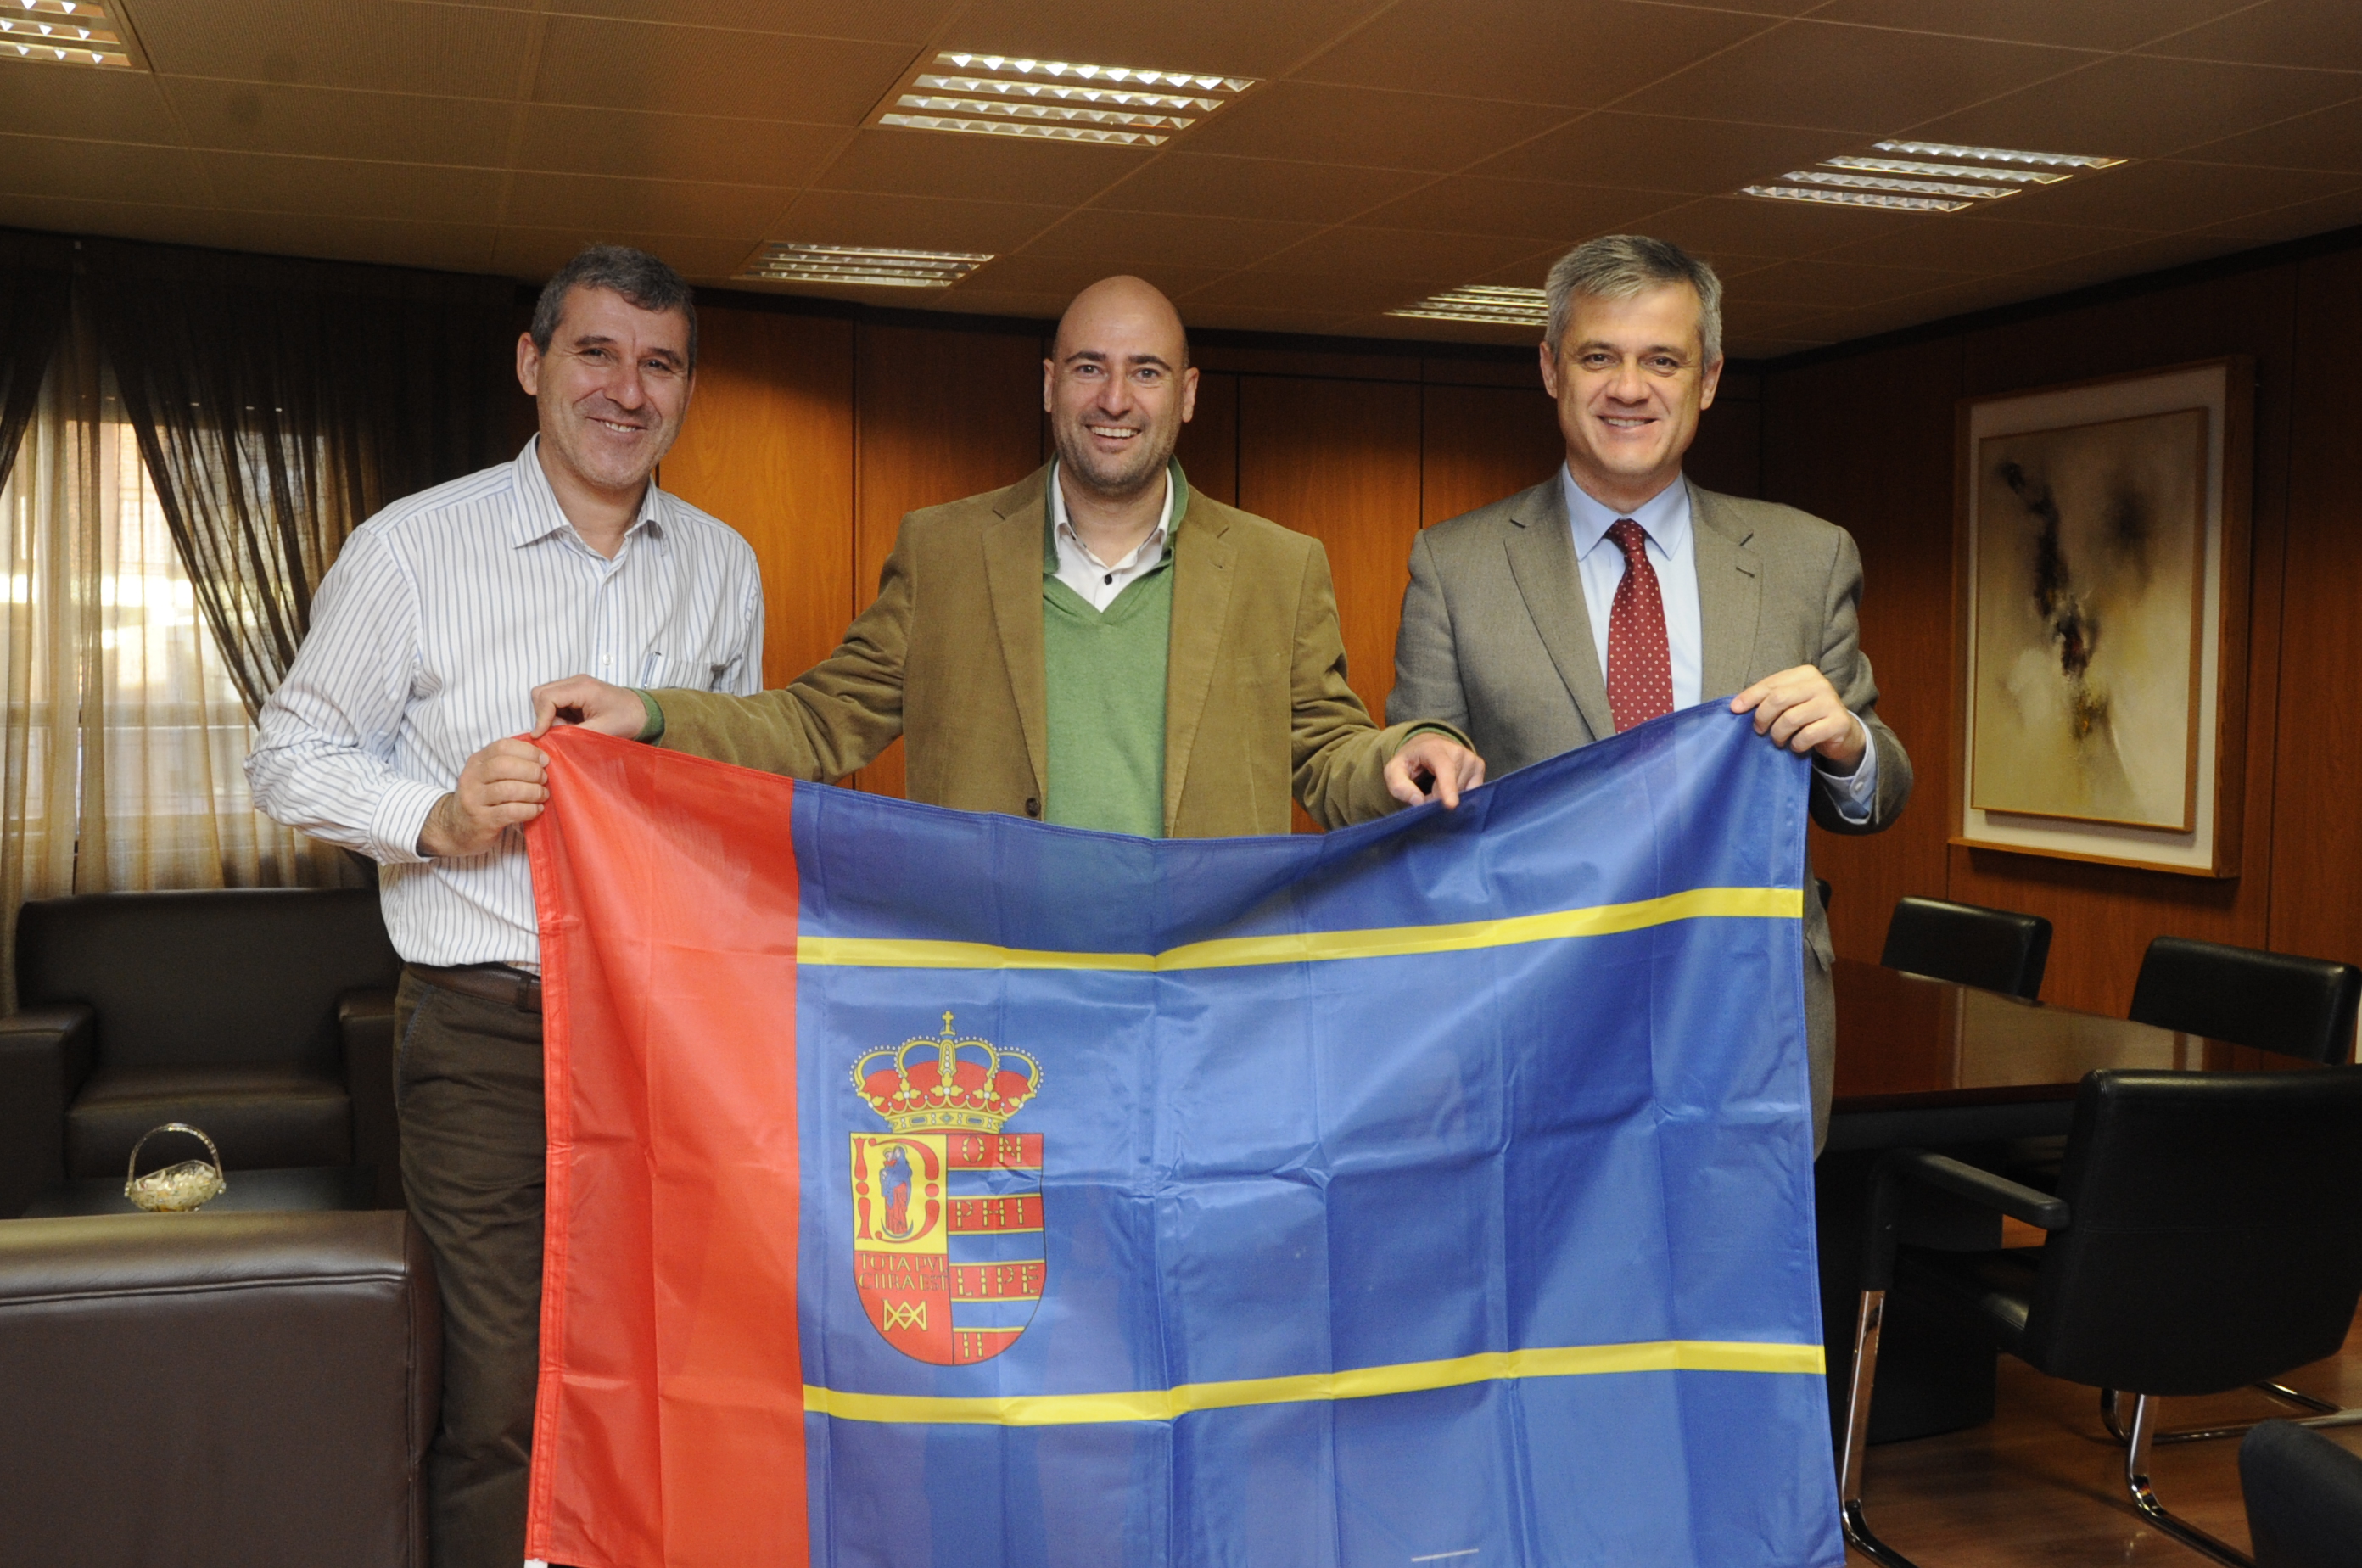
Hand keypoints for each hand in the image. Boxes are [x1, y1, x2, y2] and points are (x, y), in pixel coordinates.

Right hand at [416, 738, 549, 857]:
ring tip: (542, 796)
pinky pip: (510, 811)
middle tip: (544, 780)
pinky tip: (536, 810)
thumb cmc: (483, 798)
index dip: (528, 751)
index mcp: (476, 761)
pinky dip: (529, 810)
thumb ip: (510, 763)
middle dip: (532, 771)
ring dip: (533, 792)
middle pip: (506, 766)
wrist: (457, 828)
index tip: (544, 760)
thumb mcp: (489, 776)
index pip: (503, 747)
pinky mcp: (481, 821)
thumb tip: (543, 758)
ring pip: (509, 789)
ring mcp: (474, 800)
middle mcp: (472, 778)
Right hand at [532, 674, 645, 738]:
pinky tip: (570, 725)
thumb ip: (573, 733)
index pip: (547, 697)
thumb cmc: (626, 719)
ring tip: (567, 729)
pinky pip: (554, 701)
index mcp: (582, 687)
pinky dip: (555, 715)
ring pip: (544, 697)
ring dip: (548, 715)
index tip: (541, 736)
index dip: (540, 718)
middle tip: (558, 731)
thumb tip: (549, 736)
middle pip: (540, 693)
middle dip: (543, 715)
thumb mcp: (602, 730)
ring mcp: (574, 685)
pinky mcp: (574, 692)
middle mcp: (575, 681)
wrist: (642, 712)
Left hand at [1386, 732, 1486, 809]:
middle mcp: (1457, 750)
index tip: (1451, 805)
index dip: (1447, 788)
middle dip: (1438, 797)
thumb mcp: (1394, 771)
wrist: (1427, 747)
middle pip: (1452, 787)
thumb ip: (1400, 786)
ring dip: (1449, 796)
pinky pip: (1473, 791)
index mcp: (1434, 749)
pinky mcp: (1479, 766)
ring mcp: (1471, 758)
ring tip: (1437, 786)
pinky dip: (1461, 795)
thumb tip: (1419, 802)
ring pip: (1463, 791)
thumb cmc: (1410, 761)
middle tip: (1426, 792)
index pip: (1444, 769)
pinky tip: (1452, 787)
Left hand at [1730, 666, 1865, 767]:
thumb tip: (1736, 706)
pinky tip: (1796, 745)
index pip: (1771, 683)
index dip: (1750, 696)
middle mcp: (1819, 684)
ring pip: (1790, 719)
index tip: (1735, 709)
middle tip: (1760, 730)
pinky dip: (1796, 744)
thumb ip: (1768, 699)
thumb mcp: (1789, 702)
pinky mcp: (1838, 723)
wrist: (1841, 731)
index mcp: (1805, 674)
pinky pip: (1807, 735)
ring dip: (1778, 734)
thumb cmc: (1808, 715)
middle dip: (1763, 717)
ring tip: (1779, 740)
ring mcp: (1831, 703)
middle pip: (1778, 699)